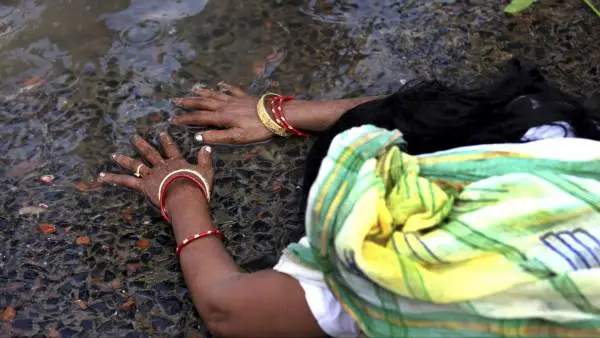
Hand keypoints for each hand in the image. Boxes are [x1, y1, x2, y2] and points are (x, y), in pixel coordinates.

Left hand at [97, 132, 213, 206]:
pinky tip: (101, 176)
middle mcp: (162, 166)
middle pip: (150, 153)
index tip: (161, 133)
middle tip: (134, 137)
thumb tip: (206, 147)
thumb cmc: (198, 186)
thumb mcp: (206, 171)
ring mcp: (151, 175)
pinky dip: (113, 178)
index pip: (171, 148)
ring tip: (114, 155)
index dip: (166, 141)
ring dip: (124, 159)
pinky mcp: (144, 185)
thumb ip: (205, 159)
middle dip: (142, 144)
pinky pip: (126, 181)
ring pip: (136, 165)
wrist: (186, 197)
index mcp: (176, 163)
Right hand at [170, 83, 271, 144]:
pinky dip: (224, 86)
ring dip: (202, 92)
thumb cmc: (257, 128)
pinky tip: (220, 84)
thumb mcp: (237, 137)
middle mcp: (225, 105)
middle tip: (175, 100)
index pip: (198, 118)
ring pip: (214, 94)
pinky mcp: (244, 96)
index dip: (185, 119)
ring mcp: (234, 99)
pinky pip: (231, 89)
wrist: (276, 114)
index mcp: (221, 116)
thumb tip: (198, 136)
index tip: (172, 119)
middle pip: (203, 103)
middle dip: (188, 102)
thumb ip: (217, 136)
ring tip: (192, 89)